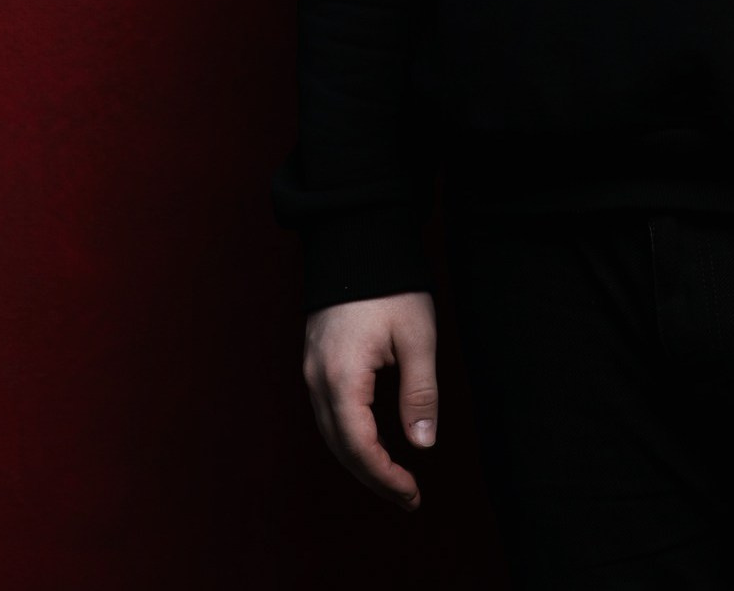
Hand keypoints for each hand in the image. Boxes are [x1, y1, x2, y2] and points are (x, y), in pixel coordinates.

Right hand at [302, 291, 438, 508]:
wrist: (357, 238)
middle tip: (407, 496)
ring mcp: (311, 370)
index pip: (360, 448)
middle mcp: (317, 380)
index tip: (413, 495)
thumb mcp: (417, 337)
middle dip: (373, 477)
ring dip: (360, 459)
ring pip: (330, 432)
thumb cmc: (392, 285)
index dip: (385, 478)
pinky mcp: (315, 360)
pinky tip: (375, 439)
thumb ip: (420, 393)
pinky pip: (328, 411)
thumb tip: (422, 445)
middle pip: (340, 447)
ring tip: (395, 477)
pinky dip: (350, 434)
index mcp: (342, 379)